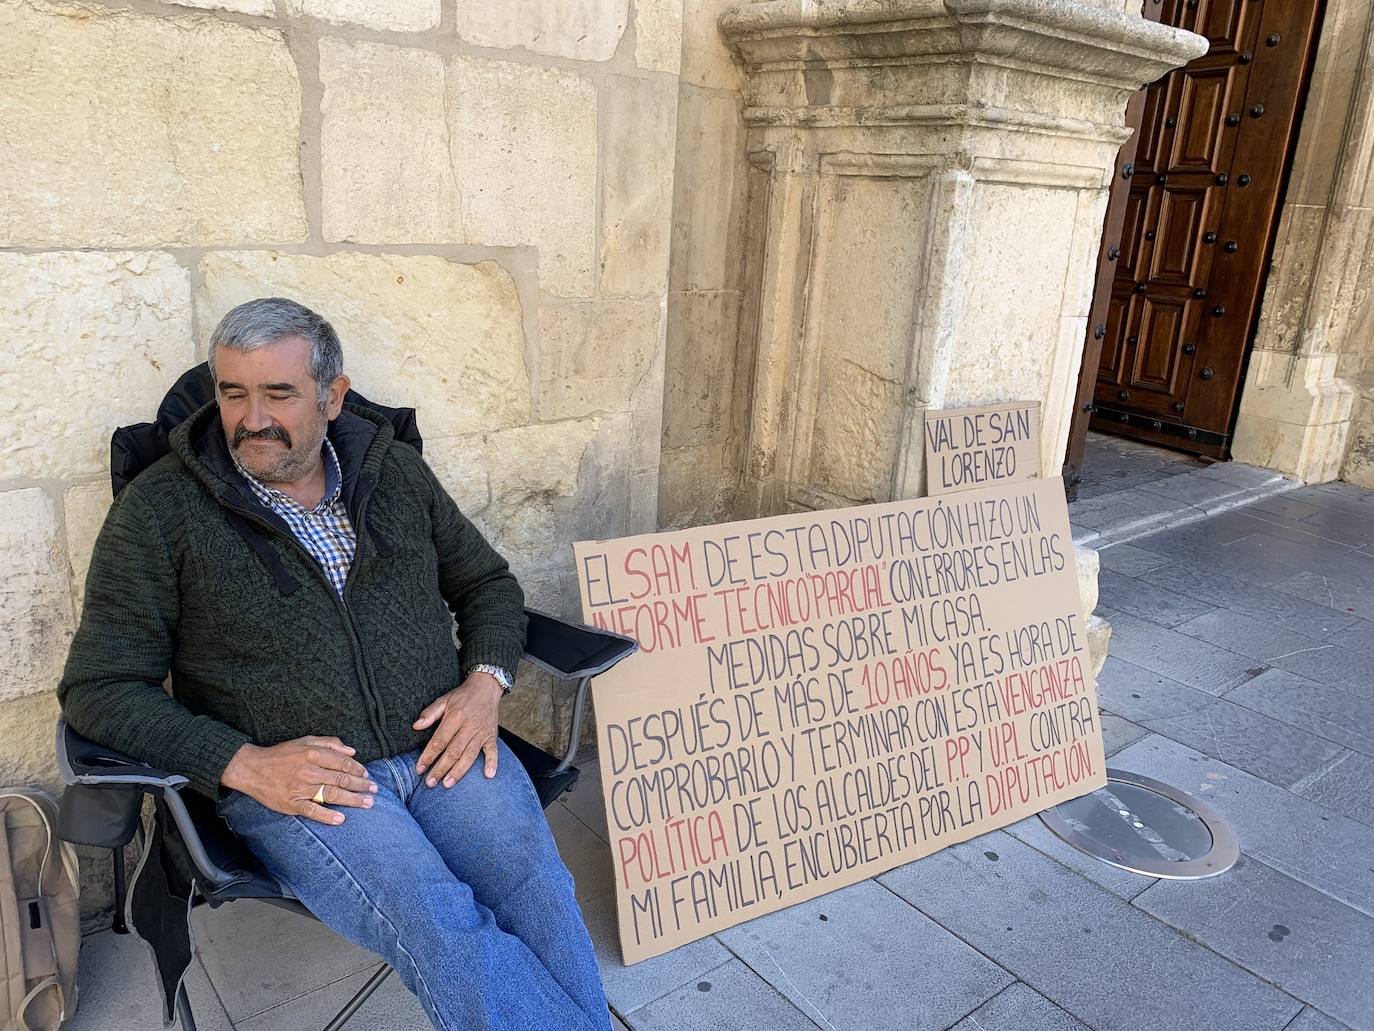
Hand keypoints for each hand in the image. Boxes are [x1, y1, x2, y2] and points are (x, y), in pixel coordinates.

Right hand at [221, 736, 376, 824]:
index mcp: (313, 754)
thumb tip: (352, 751)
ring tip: (367, 803)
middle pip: (341, 779)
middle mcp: (309, 771)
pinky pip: (312, 810)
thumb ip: (329, 743)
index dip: (358, 769)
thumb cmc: (281, 754)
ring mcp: (300, 788)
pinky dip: (326, 816)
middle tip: (374, 791)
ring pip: (331, 794)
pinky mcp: (291, 803)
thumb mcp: (305, 741)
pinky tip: (340, 819)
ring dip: (352, 800)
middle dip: (360, 785)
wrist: (252, 769)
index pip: (342, 762)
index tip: (367, 775)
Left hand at [412, 672, 503, 786]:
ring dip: (459, 771)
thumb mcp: (444, 699)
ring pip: (470, 755)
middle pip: (453, 751)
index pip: (439, 740)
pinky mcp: (491, 736)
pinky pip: (493, 751)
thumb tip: (416, 726)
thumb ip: (430, 713)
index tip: (419, 769)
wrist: (486, 688)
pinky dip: (492, 762)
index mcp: (455, 717)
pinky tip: (488, 775)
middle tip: (430, 783)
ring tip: (447, 784)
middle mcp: (469, 726)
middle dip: (441, 769)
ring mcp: (481, 732)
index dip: (428, 756)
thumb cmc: (462, 696)